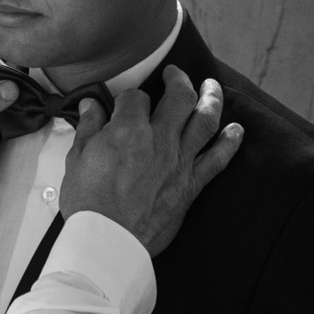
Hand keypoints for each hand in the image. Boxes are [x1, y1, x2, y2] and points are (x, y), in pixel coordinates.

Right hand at [60, 65, 242, 256]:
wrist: (109, 239)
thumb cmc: (89, 203)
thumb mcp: (77, 159)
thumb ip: (89, 127)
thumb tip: (90, 105)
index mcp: (128, 130)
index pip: (135, 97)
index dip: (127, 96)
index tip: (121, 103)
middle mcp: (160, 140)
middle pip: (179, 96)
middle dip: (178, 79)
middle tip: (174, 74)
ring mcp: (179, 161)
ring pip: (205, 119)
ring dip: (212, 98)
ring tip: (213, 87)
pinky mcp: (190, 184)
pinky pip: (218, 159)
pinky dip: (230, 142)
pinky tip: (237, 130)